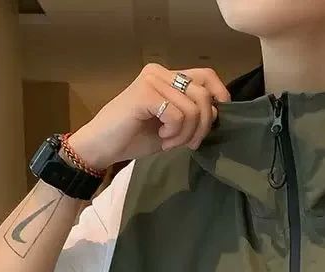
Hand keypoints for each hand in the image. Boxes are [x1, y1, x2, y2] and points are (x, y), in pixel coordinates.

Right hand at [68, 64, 230, 170]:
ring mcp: (152, 81)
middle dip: (202, 126)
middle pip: (203, 95)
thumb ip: (192, 114)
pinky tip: (162, 138)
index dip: (220, 94)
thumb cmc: (136, 136)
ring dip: (186, 134)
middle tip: (187, 144)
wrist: (103, 146)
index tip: (219, 117)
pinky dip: (175, 133)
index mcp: (168, 77)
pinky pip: (178, 115)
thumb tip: (216, 111)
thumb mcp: (174, 126)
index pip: (206, 76)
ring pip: (193, 109)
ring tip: (169, 141)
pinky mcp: (145, 94)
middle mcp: (160, 72)